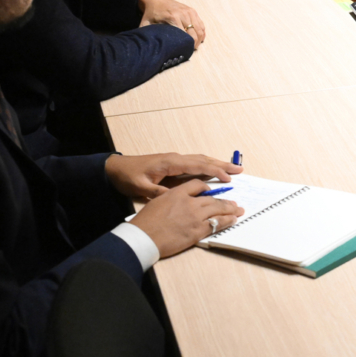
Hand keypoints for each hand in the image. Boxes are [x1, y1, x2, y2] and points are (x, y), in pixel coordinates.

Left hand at [105, 152, 241, 199]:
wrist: (115, 168)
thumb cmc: (127, 177)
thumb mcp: (141, 188)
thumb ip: (159, 192)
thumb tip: (176, 198)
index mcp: (170, 163)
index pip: (197, 166)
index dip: (213, 171)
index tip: (228, 178)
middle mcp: (175, 159)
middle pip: (203, 160)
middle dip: (222, 164)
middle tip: (240, 170)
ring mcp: (175, 160)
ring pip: (200, 160)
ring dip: (217, 164)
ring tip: (233, 169)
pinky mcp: (173, 164)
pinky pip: (194, 163)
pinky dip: (207, 165)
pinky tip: (213, 170)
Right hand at [129, 178, 244, 257]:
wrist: (144, 237)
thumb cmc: (145, 222)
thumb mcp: (157, 202)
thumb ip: (171, 198)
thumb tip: (180, 201)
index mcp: (177, 193)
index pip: (197, 185)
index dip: (207, 188)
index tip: (211, 191)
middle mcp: (189, 203)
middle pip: (212, 198)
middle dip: (225, 201)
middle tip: (234, 203)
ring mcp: (195, 216)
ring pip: (218, 210)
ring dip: (230, 210)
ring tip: (238, 210)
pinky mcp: (197, 231)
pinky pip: (216, 224)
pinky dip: (226, 221)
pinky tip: (232, 220)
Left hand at [139, 0, 205, 47]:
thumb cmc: (151, 14)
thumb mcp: (146, 24)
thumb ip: (146, 35)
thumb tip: (145, 47)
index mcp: (172, 18)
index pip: (184, 36)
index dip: (185, 46)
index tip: (183, 52)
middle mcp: (183, 14)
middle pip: (194, 34)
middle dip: (193, 44)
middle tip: (189, 50)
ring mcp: (189, 12)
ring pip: (200, 30)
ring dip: (199, 40)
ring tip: (194, 46)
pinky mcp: (193, 11)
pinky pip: (201, 24)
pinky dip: (201, 33)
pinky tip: (198, 39)